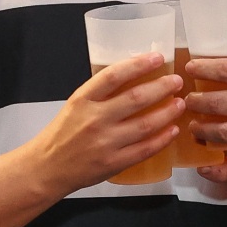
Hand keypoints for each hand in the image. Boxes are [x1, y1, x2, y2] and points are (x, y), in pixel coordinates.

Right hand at [28, 54, 182, 193]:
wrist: (46, 168)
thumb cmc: (62, 134)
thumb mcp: (75, 105)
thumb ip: (100, 94)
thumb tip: (134, 76)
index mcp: (82, 100)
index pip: (113, 76)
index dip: (138, 64)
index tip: (157, 58)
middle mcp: (94, 119)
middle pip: (135, 98)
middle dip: (161, 87)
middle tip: (176, 81)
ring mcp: (105, 143)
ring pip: (145, 124)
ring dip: (167, 113)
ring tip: (179, 103)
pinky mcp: (113, 163)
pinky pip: (144, 149)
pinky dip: (162, 139)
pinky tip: (172, 130)